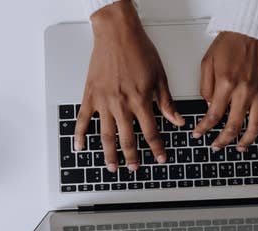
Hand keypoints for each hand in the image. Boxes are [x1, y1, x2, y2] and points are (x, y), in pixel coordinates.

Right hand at [75, 0, 183, 171]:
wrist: (117, 33)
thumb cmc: (138, 50)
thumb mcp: (160, 76)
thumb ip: (166, 102)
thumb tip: (177, 121)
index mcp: (140, 100)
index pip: (150, 132)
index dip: (157, 148)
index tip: (160, 158)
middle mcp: (121, 104)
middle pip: (127, 139)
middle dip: (132, 157)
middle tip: (134, 169)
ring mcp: (103, 101)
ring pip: (106, 135)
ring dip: (109, 154)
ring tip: (112, 167)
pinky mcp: (90, 95)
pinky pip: (83, 119)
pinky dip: (80, 135)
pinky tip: (80, 147)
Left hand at [193, 32, 257, 151]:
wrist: (253, 30)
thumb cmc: (231, 42)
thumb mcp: (208, 62)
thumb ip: (206, 87)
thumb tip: (208, 106)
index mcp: (227, 84)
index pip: (213, 115)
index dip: (204, 128)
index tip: (199, 134)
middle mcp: (245, 91)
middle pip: (234, 126)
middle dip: (222, 140)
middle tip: (216, 146)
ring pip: (256, 126)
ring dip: (247, 141)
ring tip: (240, 148)